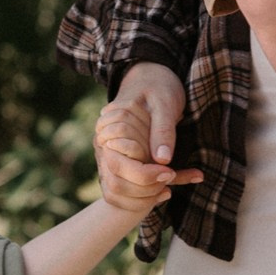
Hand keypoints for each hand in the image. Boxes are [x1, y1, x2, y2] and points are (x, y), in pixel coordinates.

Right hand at [95, 63, 198, 210]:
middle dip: (146, 190)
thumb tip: (163, 161)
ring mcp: (108, 156)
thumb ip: (163, 131)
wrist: (151, 76)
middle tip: (170, 179)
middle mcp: (104, 145)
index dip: (145, 175)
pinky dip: (145, 198)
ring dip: (145, 198)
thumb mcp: (165, 104)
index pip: (118, 165)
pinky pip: (125, 192)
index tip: (169, 173)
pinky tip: (168, 191)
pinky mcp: (118, 164)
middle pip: (116, 185)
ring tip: (169, 188)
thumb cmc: (159, 87)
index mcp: (110, 129)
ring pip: (117, 193)